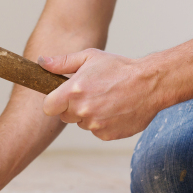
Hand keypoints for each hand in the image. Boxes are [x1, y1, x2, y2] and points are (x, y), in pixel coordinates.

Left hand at [38, 49, 163, 139]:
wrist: (150, 84)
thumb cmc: (120, 68)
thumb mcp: (90, 58)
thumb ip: (62, 62)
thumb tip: (41, 62)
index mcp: (74, 91)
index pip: (48, 107)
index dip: (55, 101)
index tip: (63, 97)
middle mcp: (82, 110)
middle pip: (65, 116)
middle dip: (73, 107)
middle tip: (91, 93)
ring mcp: (95, 124)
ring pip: (82, 124)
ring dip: (89, 115)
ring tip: (106, 100)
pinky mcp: (107, 135)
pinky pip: (96, 131)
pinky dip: (103, 123)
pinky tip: (114, 110)